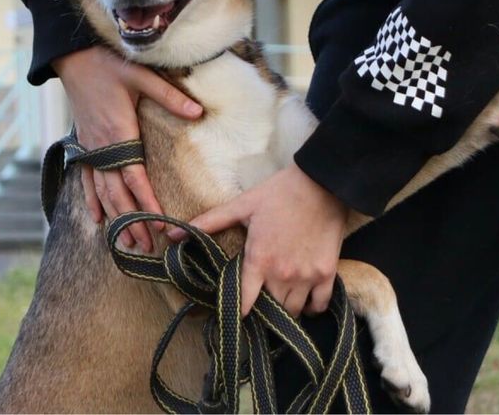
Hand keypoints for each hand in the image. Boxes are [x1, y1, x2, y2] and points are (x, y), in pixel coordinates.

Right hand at [53, 46, 202, 251]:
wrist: (73, 57)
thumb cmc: (107, 65)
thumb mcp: (141, 76)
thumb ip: (170, 96)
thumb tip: (199, 112)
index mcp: (119, 133)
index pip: (134, 177)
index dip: (146, 202)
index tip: (160, 223)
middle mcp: (102, 147)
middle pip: (117, 193)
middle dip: (132, 221)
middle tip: (147, 247)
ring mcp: (91, 148)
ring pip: (102, 192)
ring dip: (114, 218)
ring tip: (127, 242)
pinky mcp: (84, 144)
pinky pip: (87, 179)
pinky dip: (91, 201)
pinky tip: (96, 219)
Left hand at [169, 164, 347, 316]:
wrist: (321, 184)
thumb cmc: (279, 193)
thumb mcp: (241, 205)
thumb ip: (209, 222)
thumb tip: (172, 235)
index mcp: (258, 259)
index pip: (244, 302)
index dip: (236, 312)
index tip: (232, 315)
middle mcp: (282, 274)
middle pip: (270, 310)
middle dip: (262, 311)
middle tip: (257, 304)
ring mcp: (307, 276)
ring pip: (294, 311)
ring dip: (285, 310)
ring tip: (277, 302)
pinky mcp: (327, 273)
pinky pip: (319, 305)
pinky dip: (312, 308)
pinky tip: (304, 300)